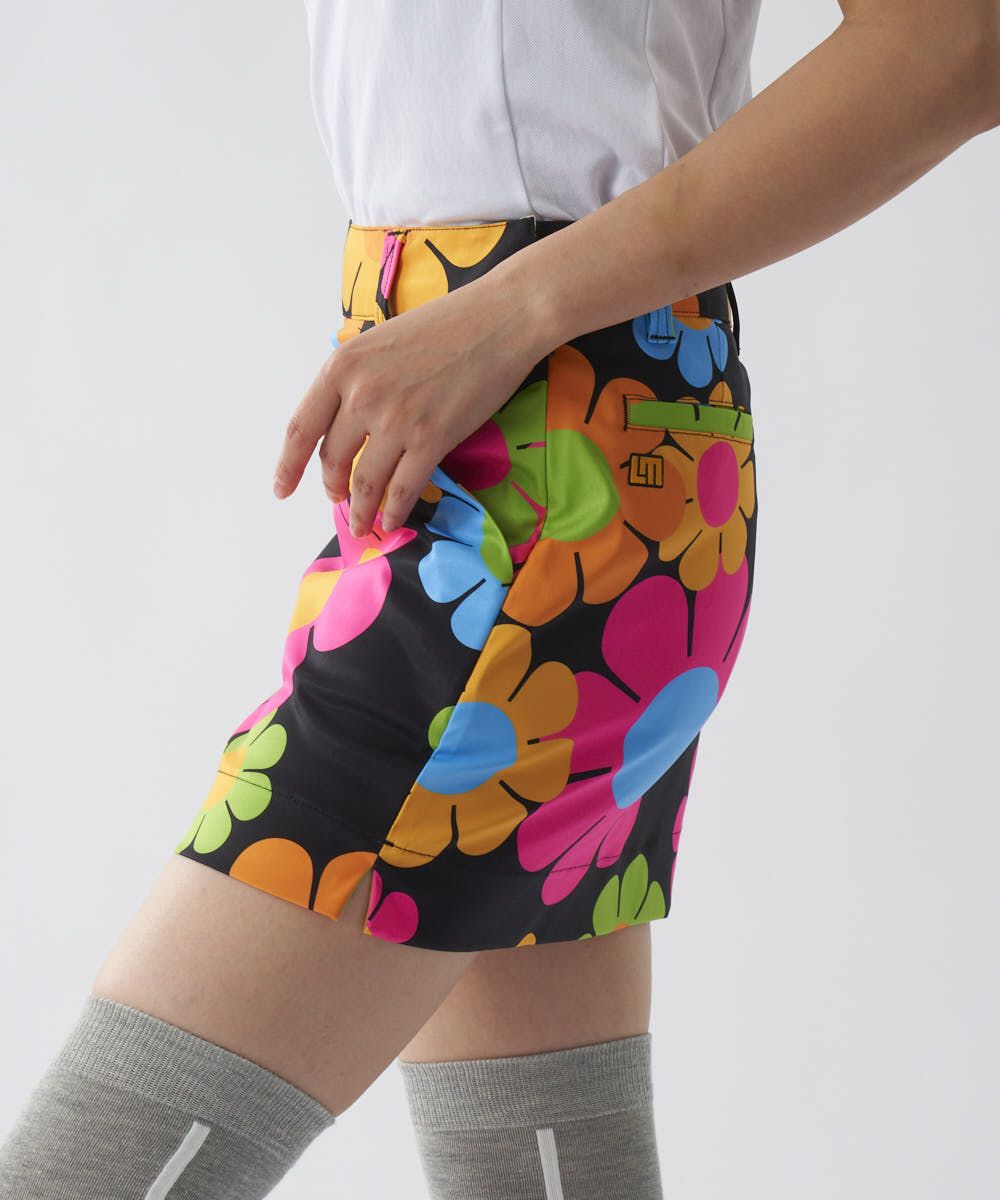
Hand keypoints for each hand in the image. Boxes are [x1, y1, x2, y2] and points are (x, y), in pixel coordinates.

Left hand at [272, 266, 549, 535]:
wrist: (499, 319)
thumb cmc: (446, 324)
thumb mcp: (380, 342)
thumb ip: (358, 380)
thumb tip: (346, 423)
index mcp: (342, 367)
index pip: (302, 429)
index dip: (288, 466)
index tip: (282, 489)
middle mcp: (361, 395)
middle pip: (333, 459)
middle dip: (333, 487)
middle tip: (337, 498)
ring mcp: (396, 420)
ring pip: (365, 482)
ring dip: (361, 510)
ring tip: (362, 524)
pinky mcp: (432, 439)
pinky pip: (403, 489)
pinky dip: (394, 511)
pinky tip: (392, 520)